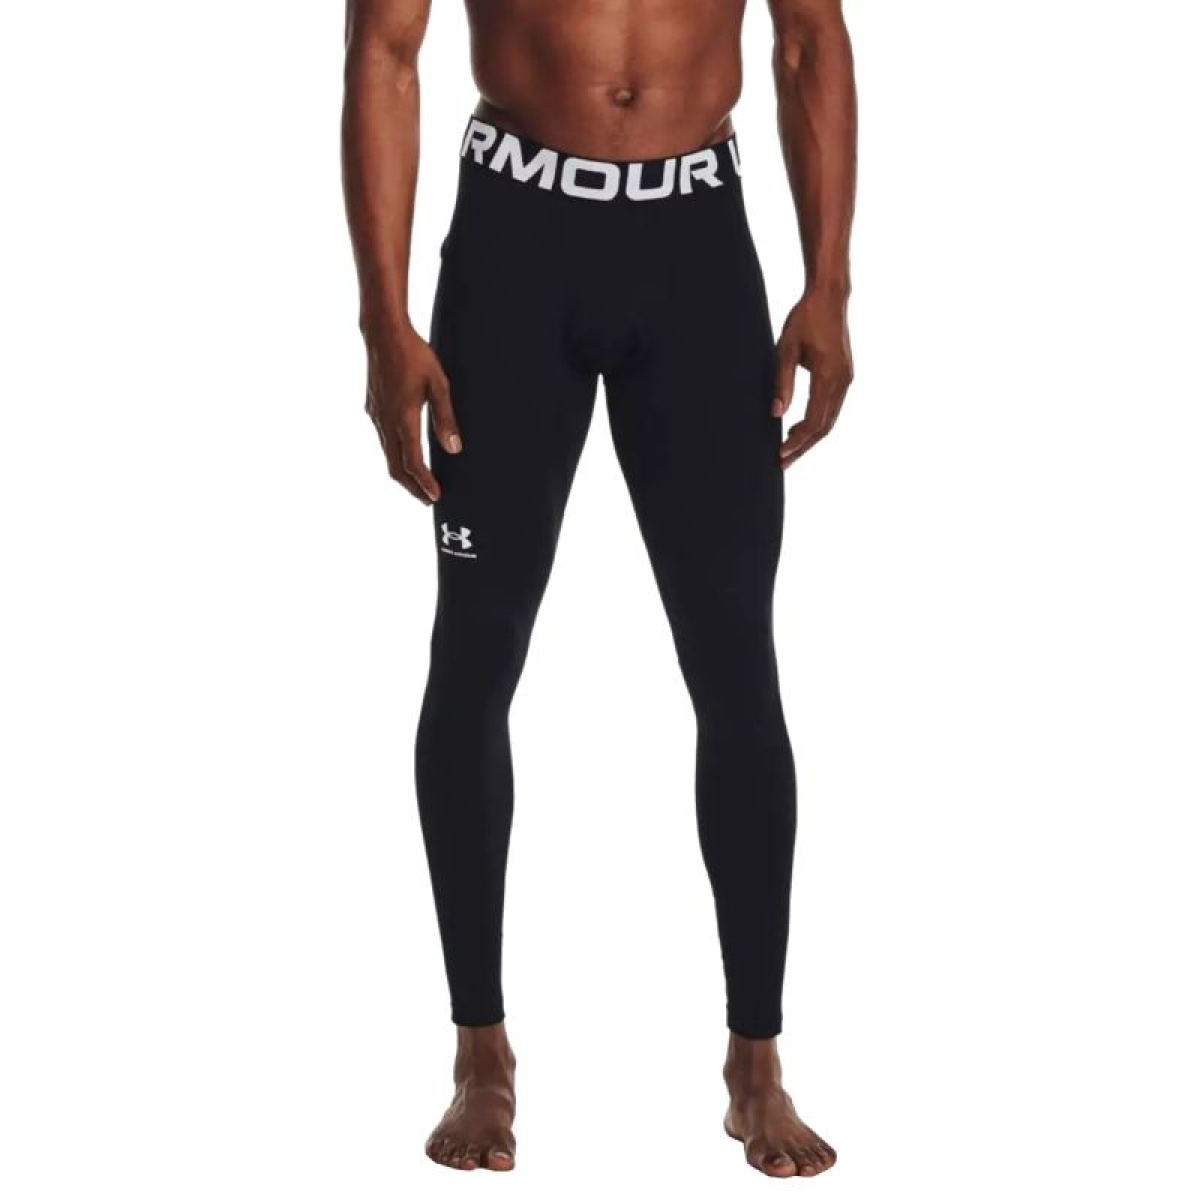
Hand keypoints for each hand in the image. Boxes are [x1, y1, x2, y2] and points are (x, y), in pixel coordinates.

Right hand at [362, 320, 460, 502]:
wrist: (382, 332)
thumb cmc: (414, 354)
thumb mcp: (438, 384)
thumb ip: (446, 418)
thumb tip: (454, 448)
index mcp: (402, 418)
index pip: (412, 462)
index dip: (424, 482)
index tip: (435, 497)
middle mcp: (385, 421)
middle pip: (395, 467)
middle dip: (411, 487)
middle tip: (427, 499)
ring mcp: (376, 415)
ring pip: (386, 455)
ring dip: (402, 473)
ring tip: (418, 483)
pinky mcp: (373, 408)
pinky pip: (383, 441)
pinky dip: (394, 456)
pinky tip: (405, 454)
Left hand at [772, 287, 853, 467]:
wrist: (829, 296)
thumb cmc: (804, 319)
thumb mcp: (785, 349)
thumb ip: (782, 383)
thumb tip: (776, 414)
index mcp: (829, 376)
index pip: (814, 421)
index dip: (797, 441)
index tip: (780, 454)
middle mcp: (843, 381)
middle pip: (824, 427)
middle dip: (803, 447)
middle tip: (782, 462)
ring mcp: (846, 379)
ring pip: (830, 419)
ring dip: (810, 437)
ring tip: (789, 450)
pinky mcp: (845, 375)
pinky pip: (832, 407)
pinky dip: (817, 422)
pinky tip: (800, 428)